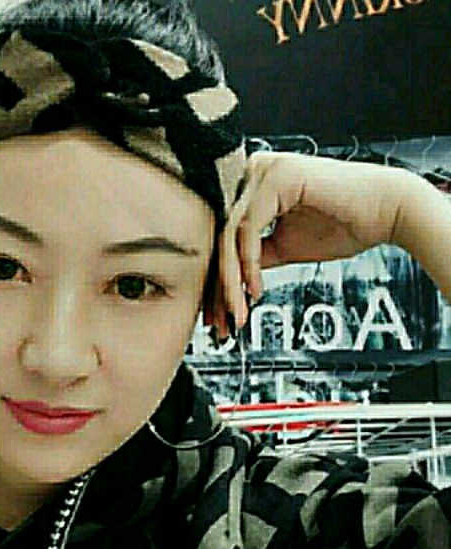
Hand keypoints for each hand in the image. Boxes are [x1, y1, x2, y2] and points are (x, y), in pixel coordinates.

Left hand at [206, 151, 418, 334]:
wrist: (389, 213)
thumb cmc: (343, 224)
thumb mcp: (282, 247)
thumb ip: (251, 256)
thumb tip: (224, 281)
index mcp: (251, 184)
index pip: (219, 236)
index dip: (215, 278)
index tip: (214, 313)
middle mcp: (252, 172)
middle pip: (218, 236)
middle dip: (217, 286)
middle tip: (219, 322)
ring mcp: (262, 171)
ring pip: (228, 236)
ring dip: (230, 282)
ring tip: (236, 312)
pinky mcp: (276, 177)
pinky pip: (248, 229)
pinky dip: (248, 265)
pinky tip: (255, 289)